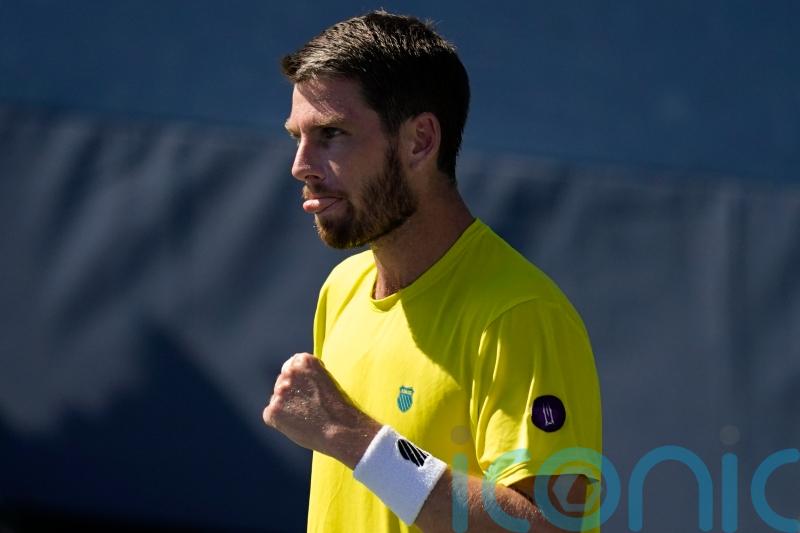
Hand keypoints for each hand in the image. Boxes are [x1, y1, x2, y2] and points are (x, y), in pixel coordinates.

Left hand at [262, 352, 380, 468]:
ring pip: (277, 400)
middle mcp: (289, 372)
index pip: (290, 366)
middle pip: (282, 383)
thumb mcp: (325, 381)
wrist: (341, 429)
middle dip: (290, 395)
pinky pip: (270, 415)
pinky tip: (297, 424)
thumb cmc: (337, 408)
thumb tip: (292, 384)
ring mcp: (280, 391)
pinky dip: (280, 422)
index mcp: (303, 361)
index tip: (307, 391)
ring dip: (286, 408)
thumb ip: (307, 377)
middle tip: (308, 408)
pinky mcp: (273, 409)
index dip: (298, 381)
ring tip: (305, 418)